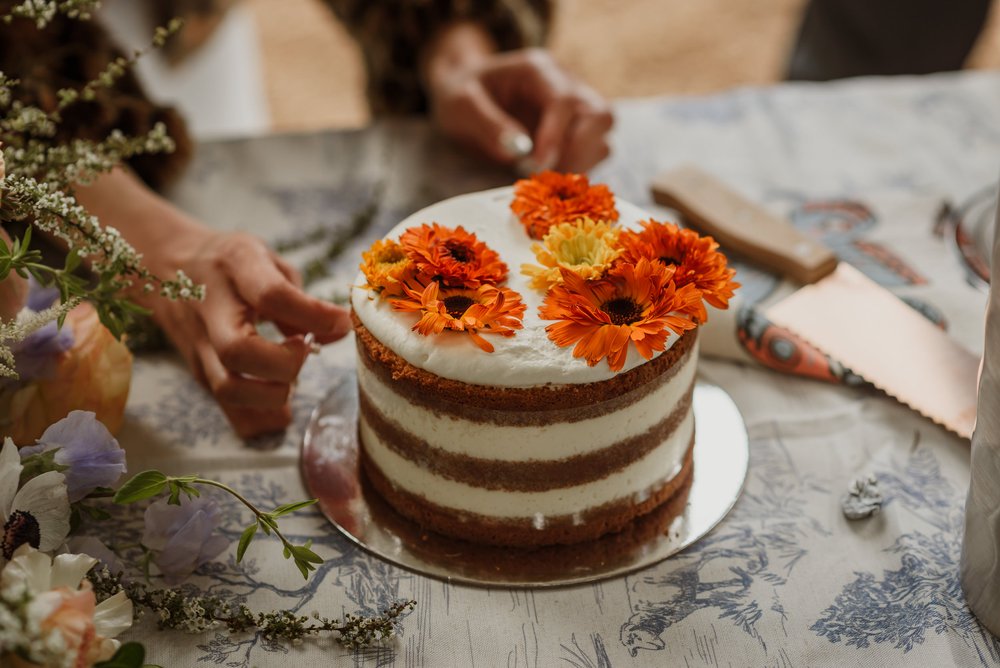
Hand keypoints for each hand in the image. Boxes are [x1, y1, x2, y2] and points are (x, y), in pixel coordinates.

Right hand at [147, 229, 350, 437]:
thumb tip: (337, 332)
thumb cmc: (228, 263)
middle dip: (285, 363)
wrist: (163, 267)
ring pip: (228, 389)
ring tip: (290, 376)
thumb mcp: (266, 260)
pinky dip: (260, 417)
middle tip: (304, 348)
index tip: (340, 322)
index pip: (271, 295)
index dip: (312, 315)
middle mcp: (209, 308)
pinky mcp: (197, 372)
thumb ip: (302, 297)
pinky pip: (227, 409)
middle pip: (239, 351)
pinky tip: (279, 402)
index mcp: (235, 266)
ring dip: (273, 395)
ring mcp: (198, 345)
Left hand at [424, 24, 612, 172]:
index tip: (535, 166)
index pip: (565, 101)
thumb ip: (488, 124)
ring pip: (603, 137)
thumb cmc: (461, 93)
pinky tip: (548, 178)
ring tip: (545, 177)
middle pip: (601, 116)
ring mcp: (574, 110)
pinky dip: (576, 170)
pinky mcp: (573, 133)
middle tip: (547, 173)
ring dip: (580, 163)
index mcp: (538, 71)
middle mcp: (565, 85)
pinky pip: (592, 154)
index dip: (556, 137)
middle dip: (579, 151)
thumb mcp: (460, 105)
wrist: (463, 92)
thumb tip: (520, 150)